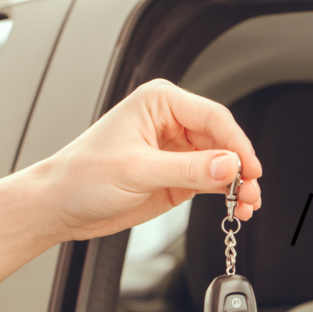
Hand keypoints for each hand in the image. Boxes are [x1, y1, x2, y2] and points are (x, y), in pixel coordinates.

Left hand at [0, 79, 261, 306]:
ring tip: (248, 205)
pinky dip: (228, 195)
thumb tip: (228, 166)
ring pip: (222, 164)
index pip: (212, 117)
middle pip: (223, 140)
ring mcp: (177, 152)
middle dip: (241, 168)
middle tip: (251, 192)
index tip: (250, 169)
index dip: (236, 143)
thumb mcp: (137, 170)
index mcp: (159, 103)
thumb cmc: (82, 176)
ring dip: (239, 184)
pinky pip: (213, 182)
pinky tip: (237, 207)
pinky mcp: (179, 177)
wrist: (60, 207)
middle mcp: (172, 123)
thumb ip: (187, 169)